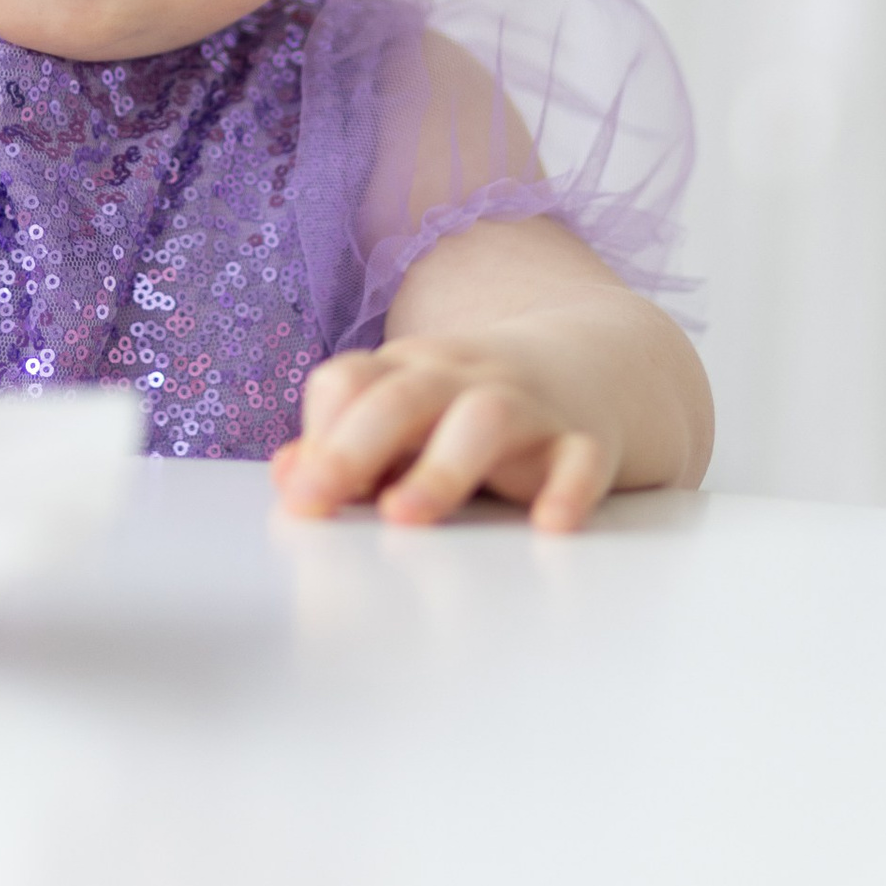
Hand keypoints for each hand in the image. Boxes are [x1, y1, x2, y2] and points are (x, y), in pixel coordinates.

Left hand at [269, 220, 710, 534]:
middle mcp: (462, 380)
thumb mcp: (410, 411)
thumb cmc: (476, 403)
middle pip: (402, 397)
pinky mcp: (586, 440)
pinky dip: (569, 489)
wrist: (599, 361)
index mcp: (409, 371)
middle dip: (353, 448)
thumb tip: (286, 480)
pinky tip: (550, 524)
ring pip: (485, 420)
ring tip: (405, 515)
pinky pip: (582, 458)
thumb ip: (348, 446)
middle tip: (318, 501)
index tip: (299, 496)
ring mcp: (527, 405)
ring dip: (441, 467)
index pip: (349, 383)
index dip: (319, 434)